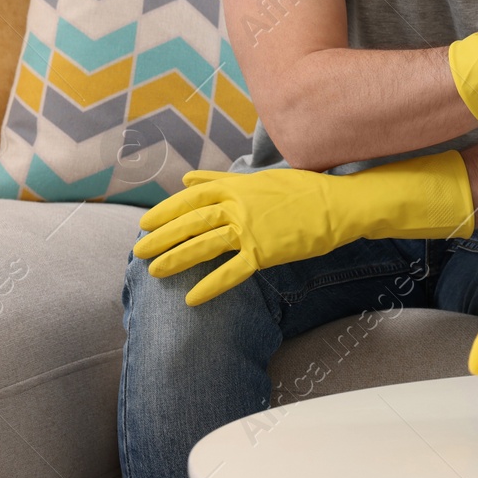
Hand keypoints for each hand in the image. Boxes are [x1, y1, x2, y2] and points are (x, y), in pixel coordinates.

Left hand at [132, 151, 475, 306]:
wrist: (340, 204)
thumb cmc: (303, 190)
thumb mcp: (261, 178)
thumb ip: (221, 179)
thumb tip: (188, 178)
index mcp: (238, 186)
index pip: (191, 197)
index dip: (166, 211)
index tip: (146, 223)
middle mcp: (239, 206)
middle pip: (190, 222)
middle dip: (161, 237)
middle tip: (138, 250)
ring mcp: (252, 229)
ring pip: (204, 245)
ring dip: (176, 259)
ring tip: (155, 272)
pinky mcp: (266, 252)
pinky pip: (232, 272)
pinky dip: (210, 286)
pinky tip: (193, 299)